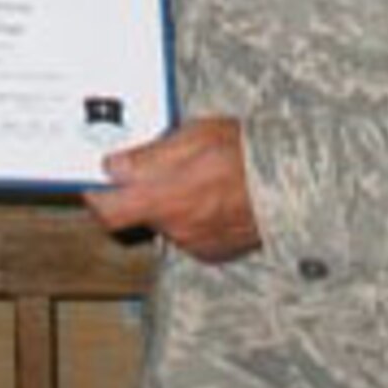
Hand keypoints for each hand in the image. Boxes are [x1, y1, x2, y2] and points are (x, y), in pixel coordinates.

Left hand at [82, 117, 260, 263]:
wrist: (293, 183)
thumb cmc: (245, 154)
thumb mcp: (194, 136)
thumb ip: (149, 156)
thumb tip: (113, 166)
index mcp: (164, 198)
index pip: (107, 209)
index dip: (95, 195)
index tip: (95, 178)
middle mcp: (175, 227)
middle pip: (137, 214)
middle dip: (137, 193)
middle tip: (149, 168)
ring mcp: (195, 243)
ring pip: (165, 222)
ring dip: (168, 203)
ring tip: (192, 176)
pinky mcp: (215, 251)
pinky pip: (190, 234)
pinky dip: (192, 217)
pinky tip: (210, 195)